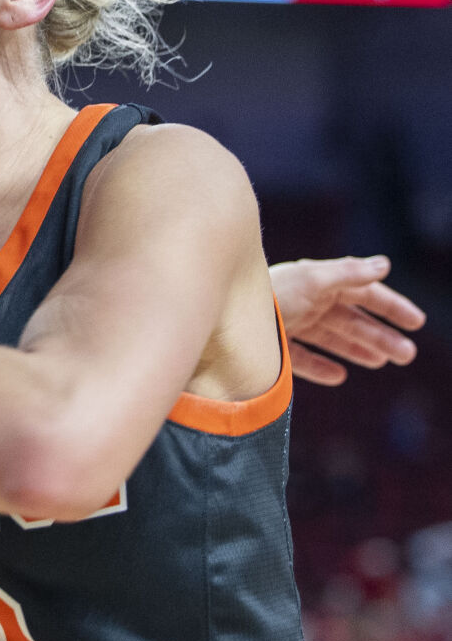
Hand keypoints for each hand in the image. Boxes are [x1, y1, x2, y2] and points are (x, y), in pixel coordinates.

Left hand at [270, 255, 424, 384]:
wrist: (224, 318)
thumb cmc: (270, 292)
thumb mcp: (312, 279)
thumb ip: (348, 273)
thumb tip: (385, 264)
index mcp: (318, 282)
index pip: (363, 292)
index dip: (390, 306)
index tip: (417, 323)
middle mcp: (306, 301)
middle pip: (350, 319)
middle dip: (380, 334)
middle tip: (407, 355)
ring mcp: (291, 322)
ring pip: (332, 338)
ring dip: (359, 349)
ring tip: (382, 362)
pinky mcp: (274, 345)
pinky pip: (302, 358)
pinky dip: (321, 366)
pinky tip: (338, 376)